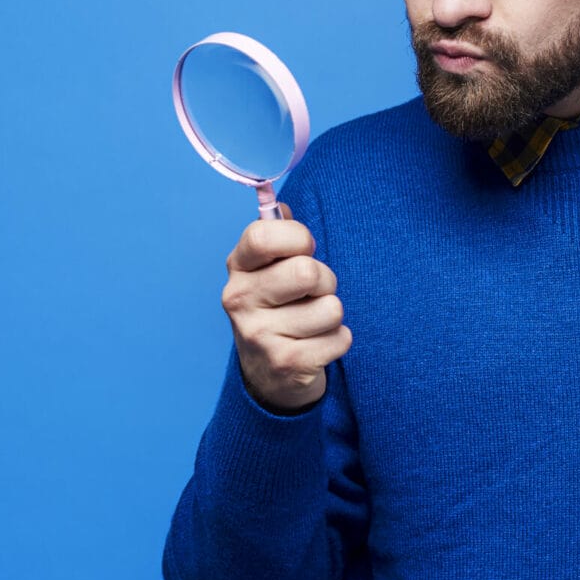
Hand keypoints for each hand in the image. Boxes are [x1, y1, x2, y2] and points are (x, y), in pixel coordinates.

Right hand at [221, 202, 351, 412]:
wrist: (267, 375)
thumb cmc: (278, 308)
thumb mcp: (268, 269)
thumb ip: (278, 234)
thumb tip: (281, 204)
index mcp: (238, 267)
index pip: (265, 235)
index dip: (298, 237)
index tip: (304, 249)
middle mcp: (239, 300)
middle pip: (307, 272)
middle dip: (325, 281)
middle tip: (313, 294)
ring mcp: (259, 334)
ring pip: (331, 308)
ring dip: (332, 314)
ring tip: (312, 322)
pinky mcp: (286, 364)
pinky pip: (341, 338)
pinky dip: (338, 341)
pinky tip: (316, 346)